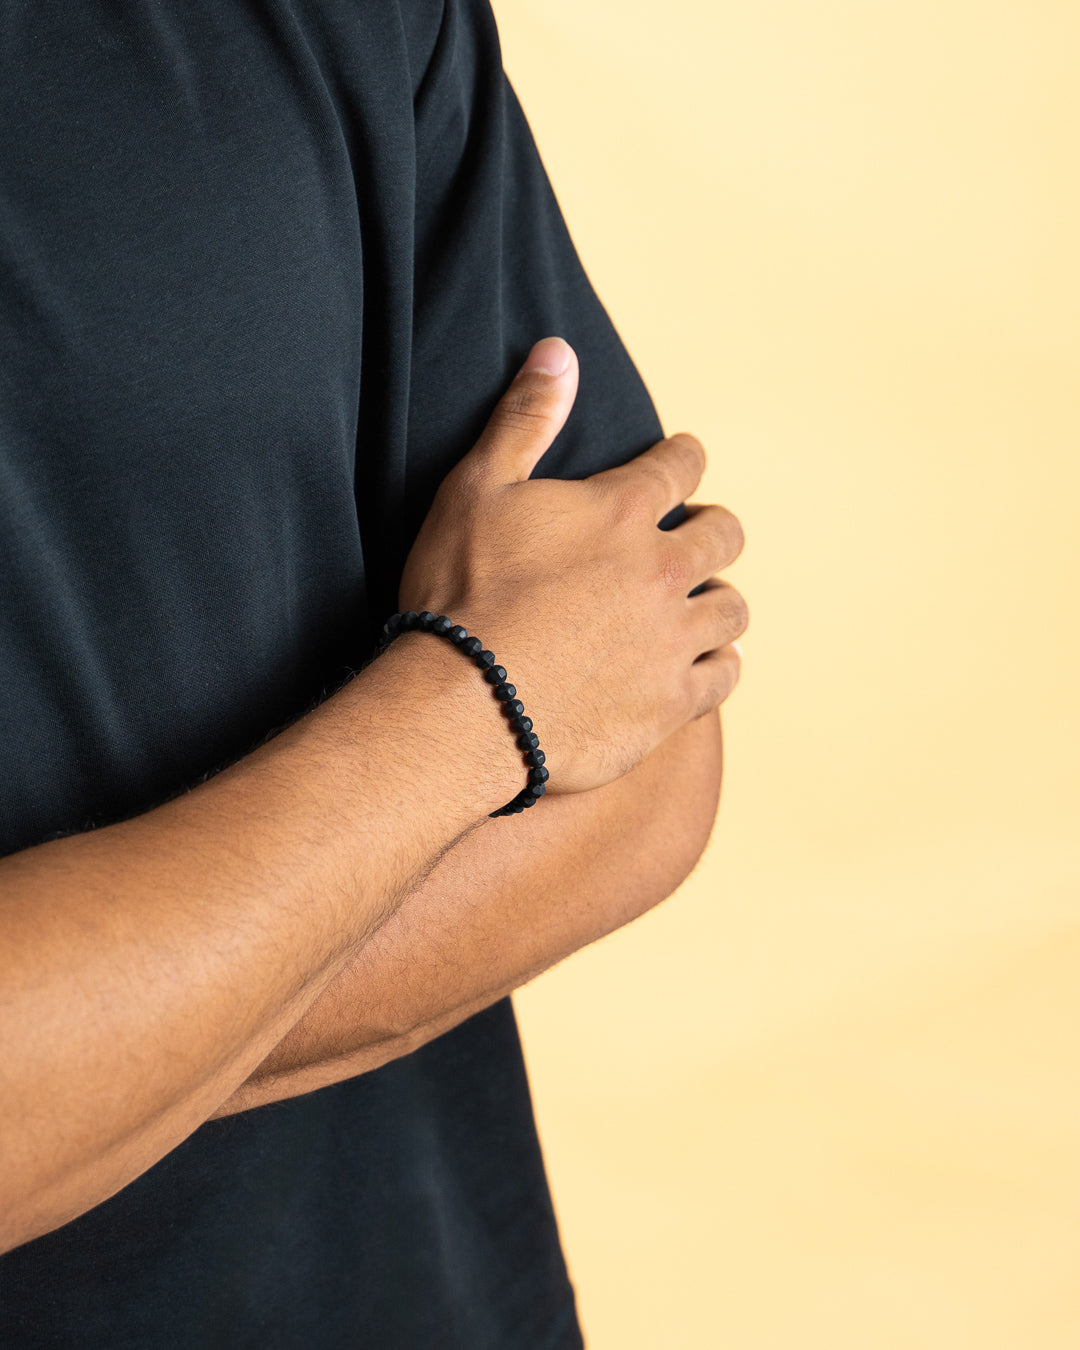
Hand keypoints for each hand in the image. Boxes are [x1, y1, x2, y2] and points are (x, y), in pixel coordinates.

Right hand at [397, 336, 747, 793]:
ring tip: (702, 602)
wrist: (466, 707)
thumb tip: (559, 351)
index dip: (684, 457)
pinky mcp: (670, 702)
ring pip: (732, 608)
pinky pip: (724, 676)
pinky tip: (708, 663)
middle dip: (715, 528)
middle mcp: (662, 571)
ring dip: (720, 598)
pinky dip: (720, 664)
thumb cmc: (461, 595)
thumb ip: (525, 419)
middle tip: (699, 534)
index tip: (683, 461)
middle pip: (724, 535)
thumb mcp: (476, 490)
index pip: (680, 466)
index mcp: (621, 513)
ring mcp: (672, 640)